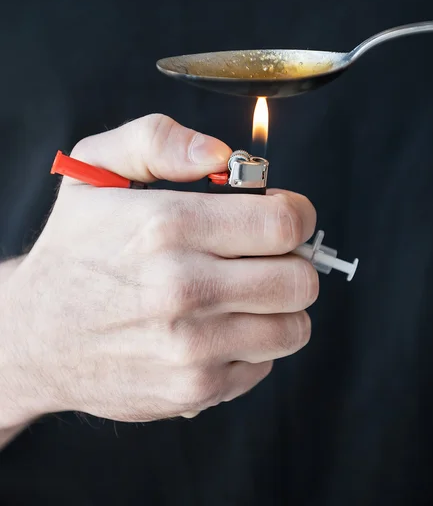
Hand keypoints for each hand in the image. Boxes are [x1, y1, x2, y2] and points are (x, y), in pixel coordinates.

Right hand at [0, 114, 317, 426]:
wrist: (34, 338)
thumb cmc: (76, 251)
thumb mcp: (96, 171)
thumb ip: (157, 141)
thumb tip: (219, 153)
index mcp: (168, 227)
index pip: (282, 223)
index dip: (297, 215)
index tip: (285, 216)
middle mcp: (183, 290)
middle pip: (299, 279)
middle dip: (294, 261)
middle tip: (268, 256)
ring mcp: (192, 347)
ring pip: (293, 326)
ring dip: (281, 306)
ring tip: (247, 292)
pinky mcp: (196, 389)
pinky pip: (266, 363)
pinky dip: (254, 343)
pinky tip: (220, 327)